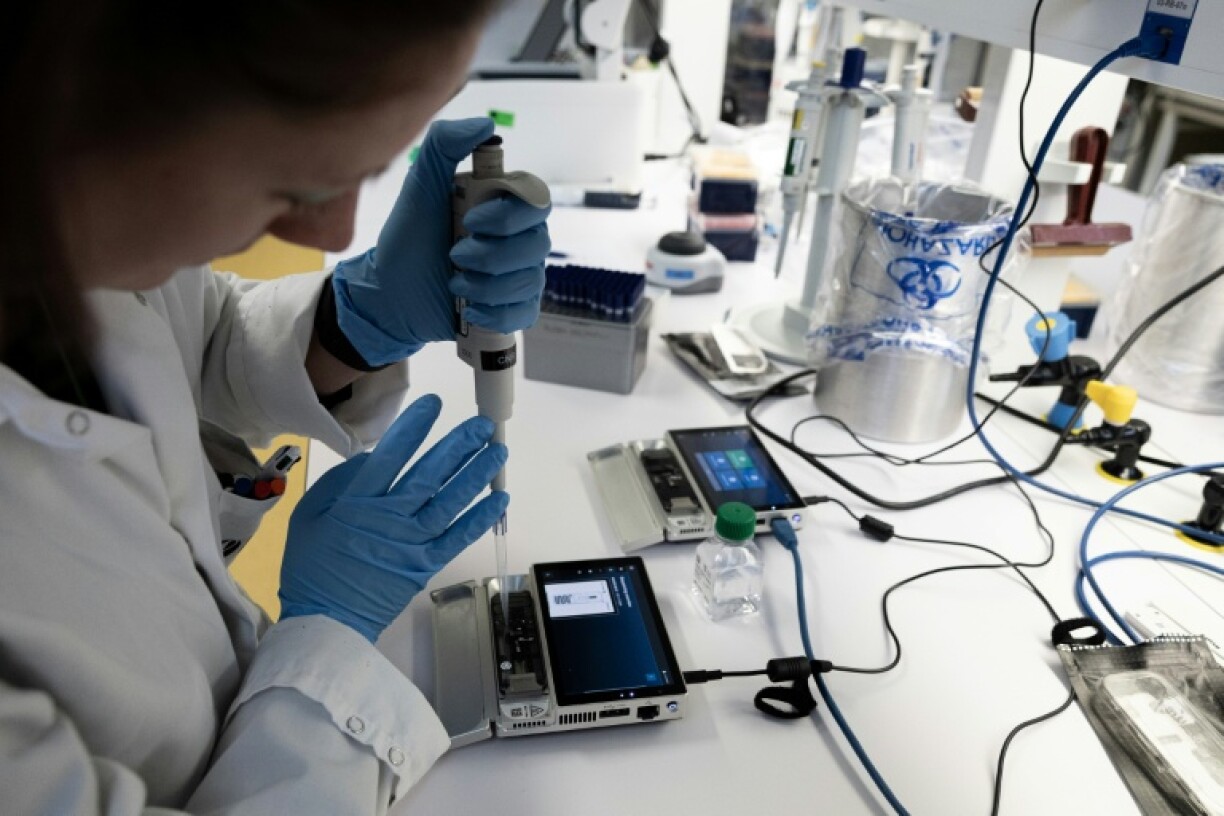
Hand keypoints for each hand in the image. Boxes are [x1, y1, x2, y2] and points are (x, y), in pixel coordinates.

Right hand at [279, 394, 507, 641]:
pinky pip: (458, 538)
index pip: (391, 456)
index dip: (414, 427)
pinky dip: (479, 518)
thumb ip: (341, 482)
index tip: (434, 404)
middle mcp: (390, 518)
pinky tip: (498, 498)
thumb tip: (373, 456)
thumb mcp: (308, 515)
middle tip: (482, 425)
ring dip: (476, 475)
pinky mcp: (426, 565)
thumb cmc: (312, 565)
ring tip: (497, 452)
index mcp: (357, 502)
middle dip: (458, 446)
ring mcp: (411, 542)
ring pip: (450, 502)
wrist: (325, 619)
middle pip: (429, 475)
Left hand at [333, 117, 551, 366]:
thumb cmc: (407, 239)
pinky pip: (524, 313)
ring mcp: (519, 276)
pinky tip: (471, 308)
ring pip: (529, 280)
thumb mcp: (419, 186)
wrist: (391, 292)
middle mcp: (518, 239)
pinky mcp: (513, 309)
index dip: (509, 215)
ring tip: (454, 282)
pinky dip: (495, 313)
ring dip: (486, 285)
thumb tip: (486, 124)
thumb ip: (445, 145)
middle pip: (537, 244)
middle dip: (492, 255)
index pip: (536, 202)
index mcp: (503, 207)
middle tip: (455, 255)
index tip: (471, 220)